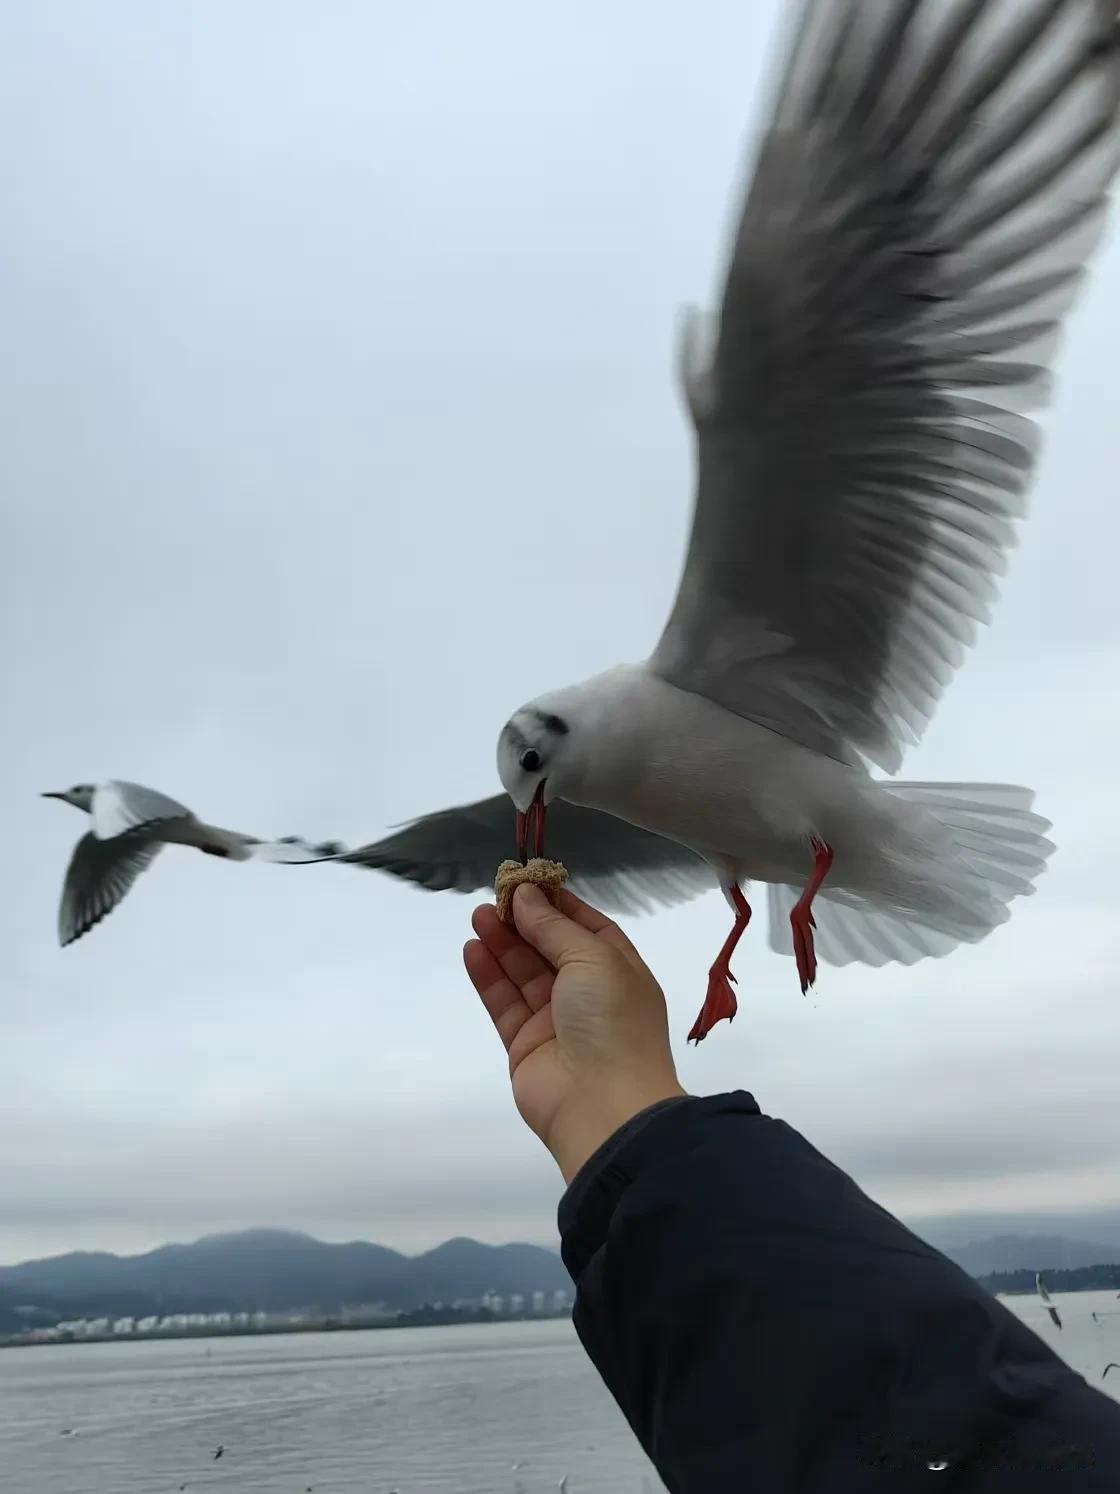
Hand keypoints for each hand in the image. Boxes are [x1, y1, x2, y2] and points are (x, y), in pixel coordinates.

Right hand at [464, 884, 685, 1182]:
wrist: (603, 1106)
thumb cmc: (613, 1021)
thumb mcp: (593, 959)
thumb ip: (554, 927)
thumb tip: (526, 895)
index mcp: (620, 972)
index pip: (587, 928)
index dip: (558, 905)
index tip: (528, 882)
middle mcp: (590, 995)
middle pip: (550, 949)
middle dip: (523, 921)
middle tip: (494, 896)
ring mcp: (557, 1022)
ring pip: (523, 974)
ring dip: (502, 944)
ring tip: (477, 916)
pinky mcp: (525, 1045)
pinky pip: (505, 1003)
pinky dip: (488, 976)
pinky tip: (472, 950)